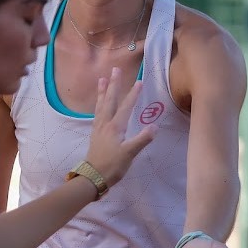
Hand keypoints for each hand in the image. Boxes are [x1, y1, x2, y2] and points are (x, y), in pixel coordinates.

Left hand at [84, 67, 155, 186]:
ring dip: (102, 91)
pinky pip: (97, 113)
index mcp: (115, 127)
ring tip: (102, 79)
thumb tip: (155, 127)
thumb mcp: (129, 154)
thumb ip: (142, 139)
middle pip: (110, 100)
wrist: (92, 177)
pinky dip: (98, 104)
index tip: (140, 81)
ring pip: (101, 105)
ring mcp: (99, 128)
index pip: (126, 107)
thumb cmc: (112, 166)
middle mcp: (105, 124)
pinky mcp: (95, 134)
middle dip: (114, 85)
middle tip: (115, 69)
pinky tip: (99, 104)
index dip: (133, 94)